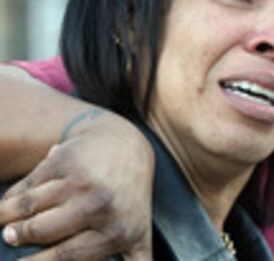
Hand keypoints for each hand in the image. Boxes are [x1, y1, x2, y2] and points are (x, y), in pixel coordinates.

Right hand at [0, 110, 153, 259]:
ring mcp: (80, 181)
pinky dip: (12, 197)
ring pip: (27, 208)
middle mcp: (98, 205)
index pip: (64, 257)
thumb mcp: (139, 231)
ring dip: (7, 217)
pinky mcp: (64, 160)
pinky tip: (11, 203)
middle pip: (39, 233)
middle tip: (9, 238)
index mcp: (116, 230)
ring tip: (6, 225)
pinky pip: (26, 185)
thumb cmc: (129, 196)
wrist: (127, 145)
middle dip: (17, 238)